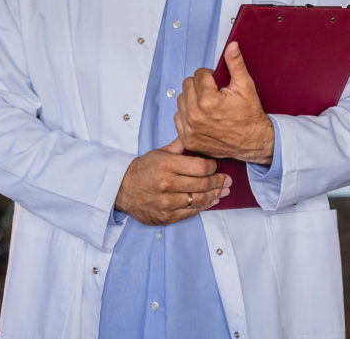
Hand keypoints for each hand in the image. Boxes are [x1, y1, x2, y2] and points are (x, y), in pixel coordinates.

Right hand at [114, 136, 230, 225]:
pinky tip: (211, 202)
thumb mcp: (159, 152)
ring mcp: (166, 202)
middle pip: (202, 184)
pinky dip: (203, 207)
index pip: (200, 167)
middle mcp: (167, 184)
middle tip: (227, 180)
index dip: (213, 167)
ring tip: (223, 191)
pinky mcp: (165, 216)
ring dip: (214, 196)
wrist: (121, 190)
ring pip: (199, 200)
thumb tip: (195, 133)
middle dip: (219, 182)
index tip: (217, 166)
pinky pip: (190, 212)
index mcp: (167, 165)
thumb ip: (179, 145)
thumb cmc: (142, 169)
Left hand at [175, 42, 274, 164]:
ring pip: (181, 100)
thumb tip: (232, 46)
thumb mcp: (246, 86)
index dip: (211, 77)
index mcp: (208, 101)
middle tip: (214, 94)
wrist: (252, 142)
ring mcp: (190, 129)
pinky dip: (188, 115)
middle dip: (200, 86)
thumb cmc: (250, 115)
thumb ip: (236, 64)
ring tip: (208, 105)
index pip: (199, 74)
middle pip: (187, 85)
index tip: (219, 84)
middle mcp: (195, 116)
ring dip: (192, 99)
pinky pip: (178, 117)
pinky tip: (202, 116)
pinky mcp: (188, 139)